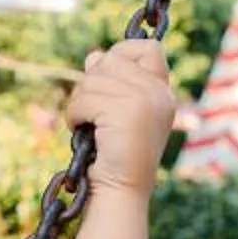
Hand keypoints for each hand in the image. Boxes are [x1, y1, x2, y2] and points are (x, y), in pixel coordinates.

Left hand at [68, 37, 176, 193]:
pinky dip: (74, 115)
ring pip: (93, 79)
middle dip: (91, 83)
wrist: (122, 190)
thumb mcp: (117, 113)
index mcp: (162, 92)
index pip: (149, 48)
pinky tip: (82, 132)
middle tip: (90, 112)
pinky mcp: (125, 111)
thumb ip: (111, 82)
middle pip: (112, 59)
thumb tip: (93, 56)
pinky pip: (85, 98)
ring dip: (79, 103)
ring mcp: (144, 100)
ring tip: (86, 126)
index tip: (106, 79)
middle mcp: (158, 93)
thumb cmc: (117, 155)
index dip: (122, 55)